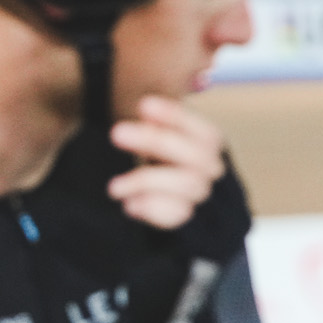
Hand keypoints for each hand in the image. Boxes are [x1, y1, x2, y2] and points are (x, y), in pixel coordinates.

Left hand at [108, 96, 225, 229]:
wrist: (166, 200)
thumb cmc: (161, 158)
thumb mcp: (159, 136)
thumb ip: (157, 124)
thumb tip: (145, 106)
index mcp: (207, 144)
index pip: (204, 129)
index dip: (176, 116)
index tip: (144, 105)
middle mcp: (209, 168)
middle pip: (196, 154)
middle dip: (155, 140)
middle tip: (115, 132)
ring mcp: (199, 194)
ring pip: (187, 184)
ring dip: (146, 181)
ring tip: (113, 187)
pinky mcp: (184, 217)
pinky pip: (177, 214)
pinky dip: (152, 208)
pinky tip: (129, 205)